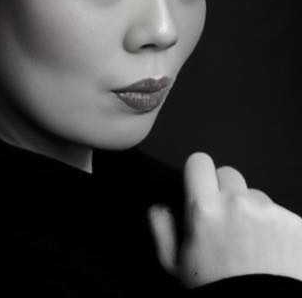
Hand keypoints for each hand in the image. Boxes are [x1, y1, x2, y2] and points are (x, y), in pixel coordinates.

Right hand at [147, 151, 301, 287]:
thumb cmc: (216, 291)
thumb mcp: (174, 265)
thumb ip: (161, 228)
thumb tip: (159, 206)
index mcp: (204, 208)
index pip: (199, 162)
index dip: (199, 174)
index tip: (201, 188)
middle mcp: (237, 202)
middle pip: (229, 175)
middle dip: (226, 192)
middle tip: (227, 222)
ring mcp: (270, 212)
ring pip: (257, 196)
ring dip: (253, 212)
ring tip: (253, 244)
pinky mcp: (296, 224)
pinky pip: (282, 215)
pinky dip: (277, 229)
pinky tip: (273, 253)